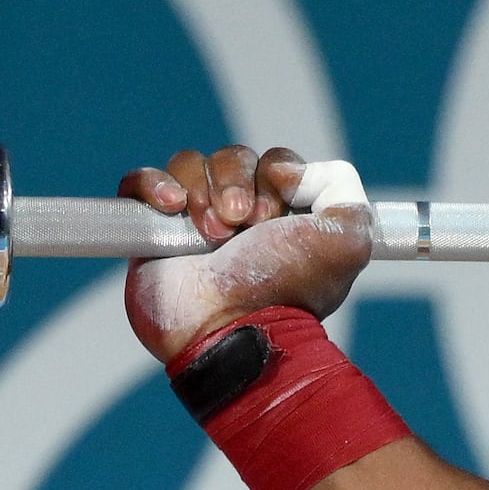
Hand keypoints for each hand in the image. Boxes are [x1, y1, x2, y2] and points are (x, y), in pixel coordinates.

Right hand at [117, 144, 368, 366]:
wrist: (228, 330)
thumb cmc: (285, 289)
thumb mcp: (348, 240)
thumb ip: (343, 188)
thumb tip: (291, 171)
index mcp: (285, 218)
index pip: (274, 162)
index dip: (275, 175)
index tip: (275, 215)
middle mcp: (241, 218)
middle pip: (233, 159)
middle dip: (237, 183)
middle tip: (240, 225)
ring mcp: (193, 223)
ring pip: (189, 164)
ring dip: (202, 191)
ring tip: (212, 234)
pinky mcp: (151, 233)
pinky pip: (139, 183)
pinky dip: (152, 185)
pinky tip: (171, 208)